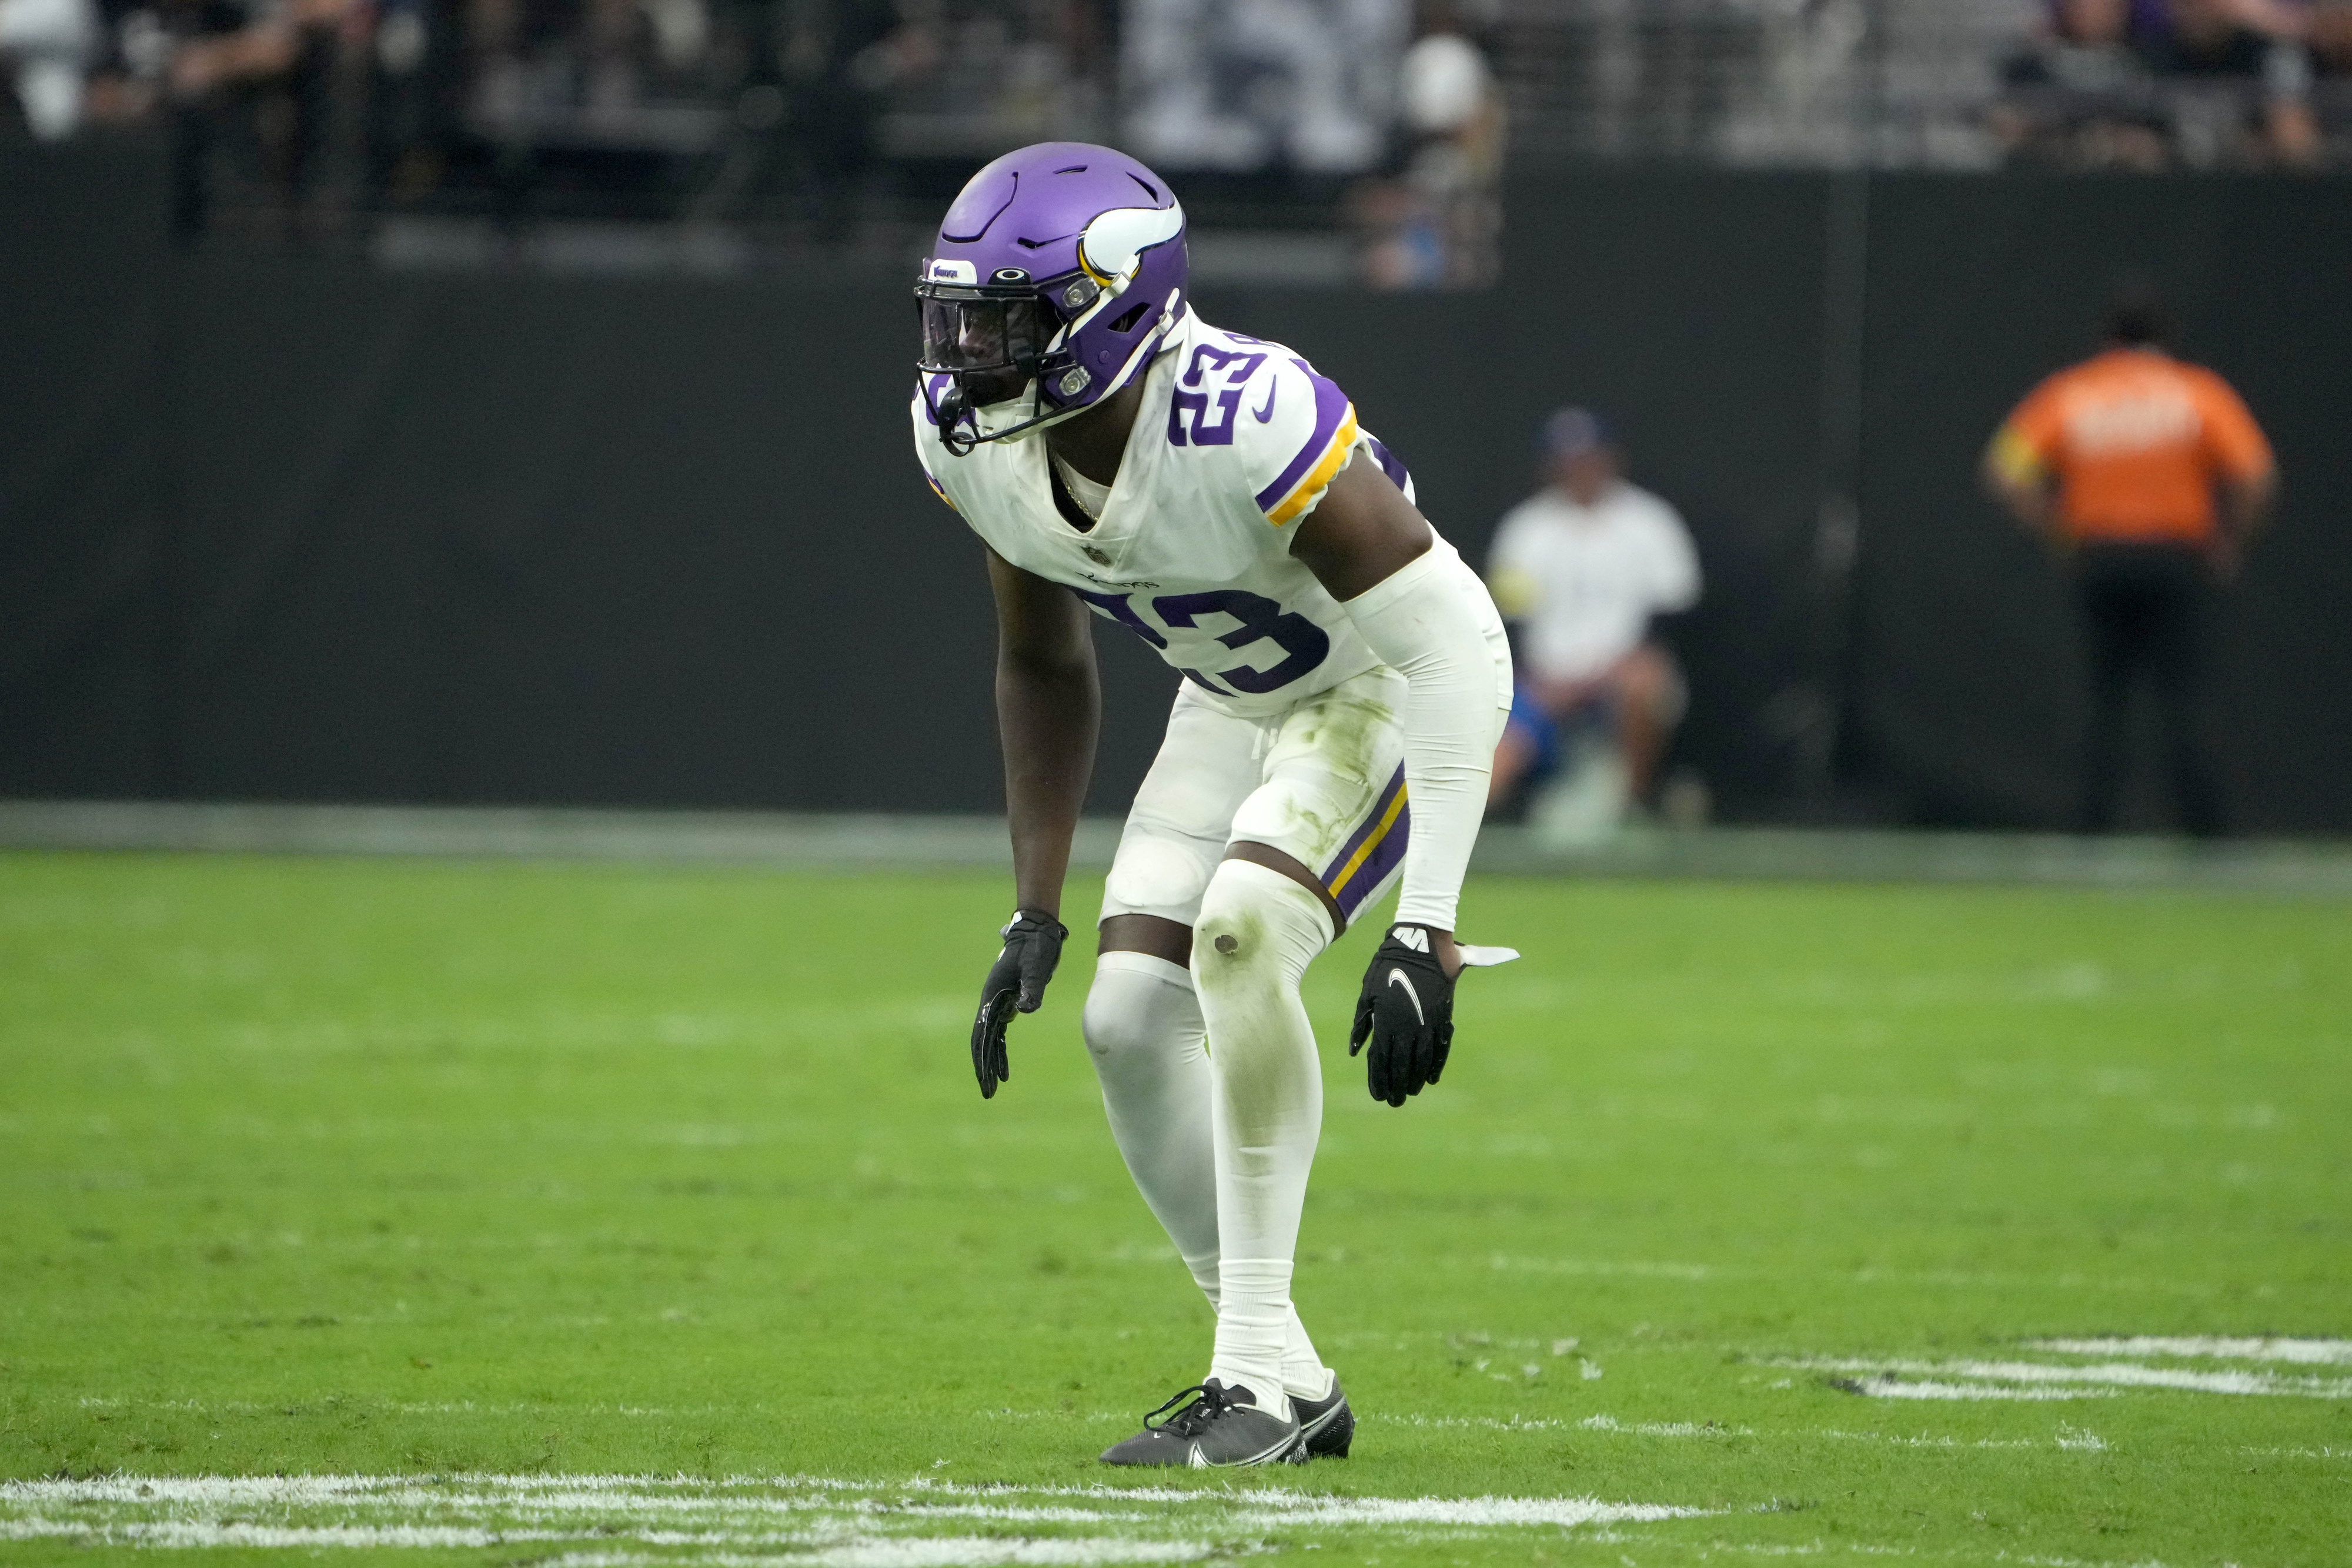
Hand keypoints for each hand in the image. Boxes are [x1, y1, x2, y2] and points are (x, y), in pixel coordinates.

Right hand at [970, 909, 1065, 1098]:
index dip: (982, 1058)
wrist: (1036, 931)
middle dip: (984, 1068)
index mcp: (992, 996)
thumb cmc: (1035, 948)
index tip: (985, 1079)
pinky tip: (1004, 1068)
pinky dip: (1000, 1051)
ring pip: (990, 1040)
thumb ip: (1031, 988)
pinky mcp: (1009, 1002)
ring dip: (992, 1063)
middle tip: (988, 1093)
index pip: (982, 1034)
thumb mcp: (1036, 967)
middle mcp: (991, 1002)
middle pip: (982, 1042)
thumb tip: (1024, 1010)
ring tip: (995, 1086)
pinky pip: (1000, 1033)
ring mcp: (998, 1003)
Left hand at [1349, 924, 1458, 1106]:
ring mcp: (1427, 1023)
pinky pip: (1440, 1048)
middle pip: (1402, 1066)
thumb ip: (1361, 1025)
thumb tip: (1355, 1053)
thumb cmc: (1387, 967)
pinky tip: (1432, 1079)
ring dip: (1416, 1080)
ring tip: (1411, 1093)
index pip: (1381, 1060)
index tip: (1377, 1095)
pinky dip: (1436, 1065)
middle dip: (1397, 1086)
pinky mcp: (1443, 1018)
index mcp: (1385, 1021)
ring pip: (1422, 1061)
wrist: (1420, 946)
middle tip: (1394, 1102)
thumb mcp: (1367, 995)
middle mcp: (1407, 1027)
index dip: (1378, 1080)